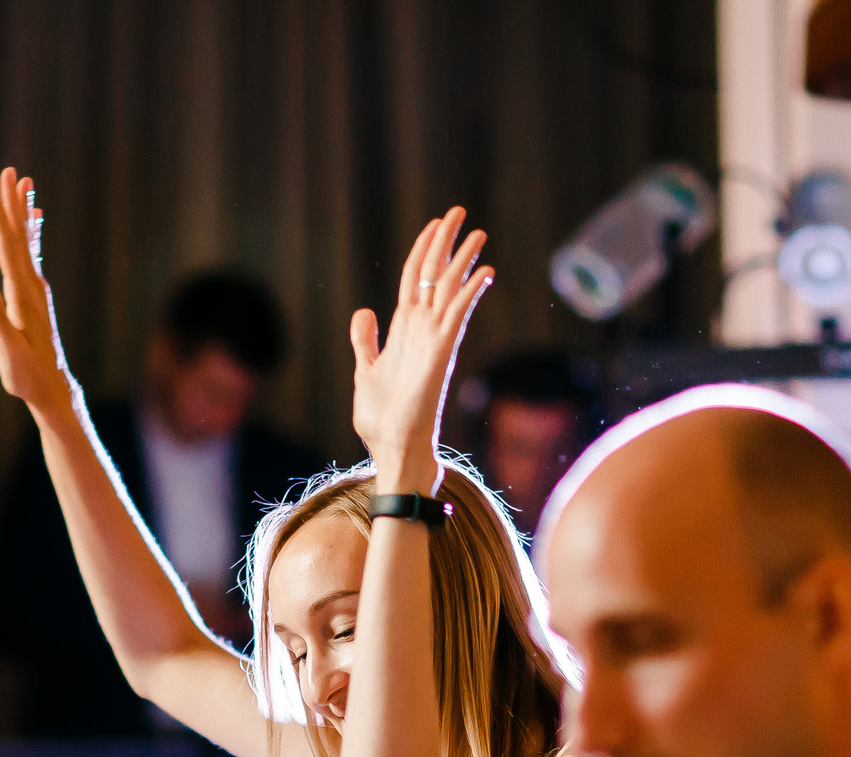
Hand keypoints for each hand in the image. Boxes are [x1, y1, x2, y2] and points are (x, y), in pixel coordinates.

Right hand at [0, 167, 80, 419]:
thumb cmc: (26, 374)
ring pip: (28, 242)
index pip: (9, 249)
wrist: (52, 388)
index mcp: (22, 295)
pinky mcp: (35, 296)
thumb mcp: (8, 349)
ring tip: (25, 183)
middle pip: (20, 237)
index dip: (0, 220)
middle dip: (13, 204)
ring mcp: (36, 289)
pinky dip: (32, 235)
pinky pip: (32, 256)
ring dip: (23, 213)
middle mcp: (32, 286)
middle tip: (10, 171)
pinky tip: (35, 220)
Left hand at [349, 208, 492, 496]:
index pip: (415, 279)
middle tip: (459, 212)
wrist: (394, 451)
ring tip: (478, 231)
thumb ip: (365, 341)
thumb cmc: (382, 421)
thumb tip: (364, 311)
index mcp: (404, 331)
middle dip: (445, 242)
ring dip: (463, 259)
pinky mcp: (440, 354)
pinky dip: (470, 293)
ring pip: (450, 289)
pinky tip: (485, 271)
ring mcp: (433, 340)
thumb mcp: (364, 372)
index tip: (434, 224)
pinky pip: (458, 316)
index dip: (423, 249)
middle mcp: (422, 330)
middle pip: (435, 274)